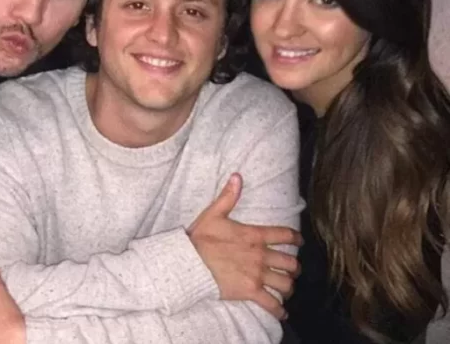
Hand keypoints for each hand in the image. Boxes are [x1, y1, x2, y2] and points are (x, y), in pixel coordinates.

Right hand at [187, 173, 301, 318]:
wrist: (188, 263)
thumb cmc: (199, 239)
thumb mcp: (213, 214)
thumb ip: (228, 196)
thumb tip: (237, 176)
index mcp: (254, 236)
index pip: (285, 235)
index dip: (296, 239)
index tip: (299, 242)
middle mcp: (260, 256)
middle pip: (291, 263)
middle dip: (294, 267)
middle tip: (292, 270)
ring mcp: (257, 275)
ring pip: (286, 284)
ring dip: (288, 287)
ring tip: (286, 289)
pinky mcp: (250, 292)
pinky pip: (272, 304)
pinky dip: (279, 310)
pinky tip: (281, 312)